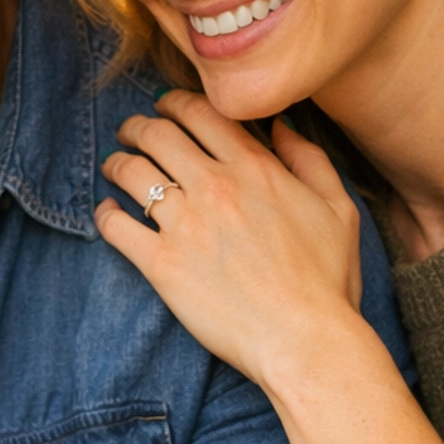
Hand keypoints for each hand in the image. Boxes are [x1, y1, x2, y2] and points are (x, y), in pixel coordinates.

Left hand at [97, 94, 363, 389]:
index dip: (175, 102)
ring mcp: (185, 225)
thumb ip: (310, 159)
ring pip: (131, 172)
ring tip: (113, 166)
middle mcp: (215, 187)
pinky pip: (117, 226)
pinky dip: (106, 213)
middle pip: (158, 134)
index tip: (165, 106)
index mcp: (255, 169)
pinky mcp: (162, 265)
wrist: (307, 341)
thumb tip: (283, 125)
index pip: (202, 113)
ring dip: (117, 162)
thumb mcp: (338, 209)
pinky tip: (107, 212)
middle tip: (130, 131)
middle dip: (138, 125)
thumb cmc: (328, 281)